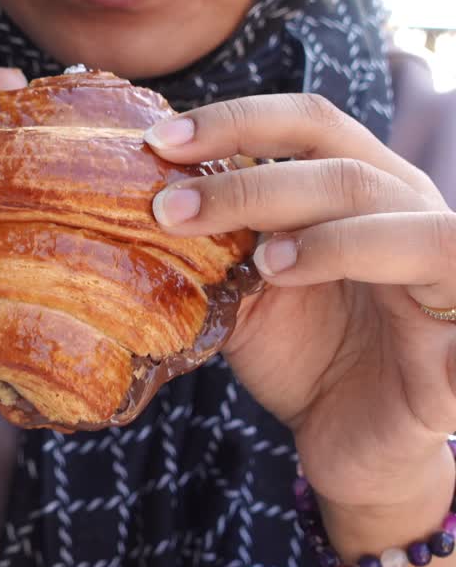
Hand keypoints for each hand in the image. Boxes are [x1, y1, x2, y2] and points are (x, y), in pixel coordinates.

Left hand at [144, 94, 455, 516]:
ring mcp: (448, 273)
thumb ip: (220, 248)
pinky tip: (334, 299)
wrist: (354, 446)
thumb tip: (142, 203)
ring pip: (408, 226)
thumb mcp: (249, 296)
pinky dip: (407, 294)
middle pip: (343, 171)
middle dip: (250, 185)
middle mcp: (412, 215)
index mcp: (362, 191)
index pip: (310, 125)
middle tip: (170, 209)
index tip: (161, 140)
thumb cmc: (305, 358)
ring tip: (262, 264)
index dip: (238, 120)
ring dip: (328, 237)